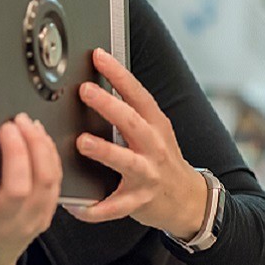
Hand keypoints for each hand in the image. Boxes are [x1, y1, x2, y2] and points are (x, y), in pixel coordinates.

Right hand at [0, 113, 61, 264]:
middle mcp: (2, 224)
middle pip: (20, 189)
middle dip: (17, 151)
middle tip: (10, 126)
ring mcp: (27, 222)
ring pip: (45, 183)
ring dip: (39, 147)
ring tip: (27, 124)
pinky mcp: (44, 217)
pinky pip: (55, 183)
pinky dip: (50, 155)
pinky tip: (40, 138)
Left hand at [67, 48, 206, 238]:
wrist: (189, 200)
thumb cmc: (161, 158)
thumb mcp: (154, 130)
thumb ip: (130, 111)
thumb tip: (96, 82)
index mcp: (155, 126)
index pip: (138, 94)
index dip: (119, 74)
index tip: (98, 56)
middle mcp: (154, 147)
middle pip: (132, 122)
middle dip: (109, 105)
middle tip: (85, 91)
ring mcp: (148, 175)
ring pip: (127, 162)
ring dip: (105, 151)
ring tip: (82, 142)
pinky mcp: (140, 201)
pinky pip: (115, 206)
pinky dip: (96, 208)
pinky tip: (75, 206)